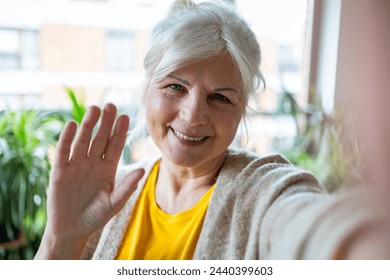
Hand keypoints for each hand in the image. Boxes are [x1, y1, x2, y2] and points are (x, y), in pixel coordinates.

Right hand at [36, 103, 143, 258]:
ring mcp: (76, 165)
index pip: (115, 146)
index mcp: (108, 168)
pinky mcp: (60, 171)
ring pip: (83, 141)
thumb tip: (142, 169)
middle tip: (111, 105)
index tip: (126, 116)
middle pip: (100, 138)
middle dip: (105, 123)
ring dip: (88, 125)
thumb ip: (127, 187)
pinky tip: (72, 125)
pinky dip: (67, 139)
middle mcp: (93, 162)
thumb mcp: (114, 203)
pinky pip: (64, 152)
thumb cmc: (96, 216)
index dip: (120, 131)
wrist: (73, 230)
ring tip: (94, 109)